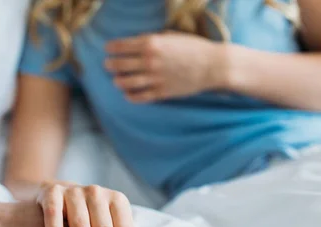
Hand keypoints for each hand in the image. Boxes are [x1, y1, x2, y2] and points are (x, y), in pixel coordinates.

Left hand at [105, 32, 226, 102]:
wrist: (212, 66)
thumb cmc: (194, 48)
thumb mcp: (171, 36)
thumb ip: (152, 39)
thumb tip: (137, 43)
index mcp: (152, 44)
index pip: (122, 46)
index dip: (111, 48)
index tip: (107, 49)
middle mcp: (150, 61)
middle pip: (120, 64)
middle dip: (110, 64)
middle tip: (107, 64)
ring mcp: (155, 78)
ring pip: (126, 82)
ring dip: (118, 81)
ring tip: (116, 80)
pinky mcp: (161, 92)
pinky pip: (139, 96)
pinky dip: (130, 96)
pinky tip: (127, 94)